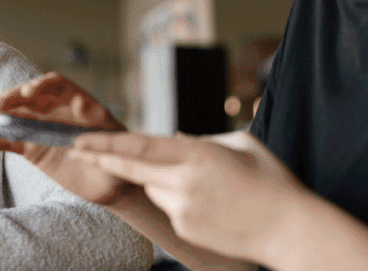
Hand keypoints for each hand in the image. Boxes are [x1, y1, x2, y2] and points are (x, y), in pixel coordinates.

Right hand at [0, 72, 134, 204]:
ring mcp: (40, 128)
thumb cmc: (114, 157)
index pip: (54, 84)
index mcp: (75, 101)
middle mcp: (54, 110)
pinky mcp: (32, 148)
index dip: (40, 84)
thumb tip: (81, 104)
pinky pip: (10, 142)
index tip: (29, 92)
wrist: (109, 184)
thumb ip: (98, 123)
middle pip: (28, 98)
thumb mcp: (111, 141)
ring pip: (13, 117)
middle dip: (11, 99)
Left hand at [69, 130, 308, 262]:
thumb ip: (202, 139)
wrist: (290, 231)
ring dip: (162, 180)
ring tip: (208, 186)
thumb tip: (171, 138)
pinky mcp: (184, 229)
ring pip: (154, 187)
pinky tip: (214, 205)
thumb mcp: (241, 145)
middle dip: (101, 157)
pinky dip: (179, 200)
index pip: (140, 146)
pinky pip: (170, 207)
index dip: (108, 142)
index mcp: (198, 155)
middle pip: (131, 168)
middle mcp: (184, 182)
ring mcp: (182, 210)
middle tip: (77, 149)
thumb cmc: (272, 182)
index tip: (84, 138)